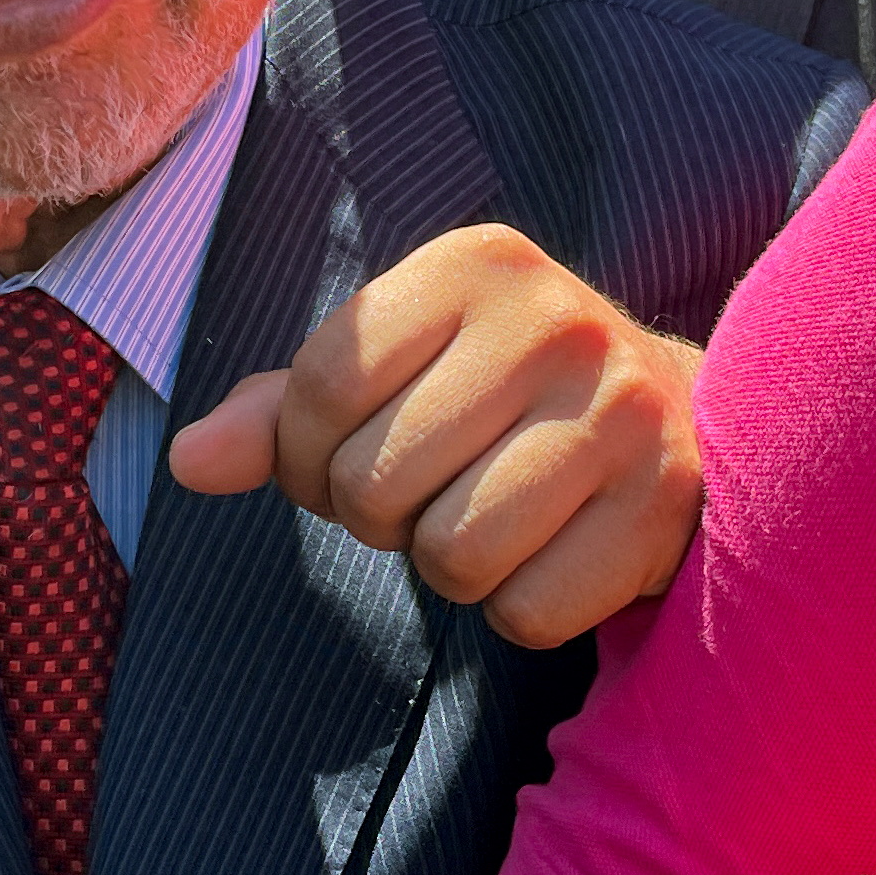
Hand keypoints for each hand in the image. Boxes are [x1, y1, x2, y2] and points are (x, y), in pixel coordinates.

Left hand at [167, 224, 696, 646]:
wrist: (687, 425)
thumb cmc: (502, 399)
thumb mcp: (399, 371)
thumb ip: (285, 410)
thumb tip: (188, 460)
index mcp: (478, 263)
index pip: (324, 382)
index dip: (307, 453)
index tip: (352, 455)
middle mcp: (557, 321)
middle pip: (377, 480)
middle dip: (381, 515)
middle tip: (436, 492)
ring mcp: (623, 413)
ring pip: (451, 554)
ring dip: (450, 566)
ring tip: (493, 519)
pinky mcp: (665, 507)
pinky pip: (527, 611)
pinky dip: (520, 608)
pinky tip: (554, 553)